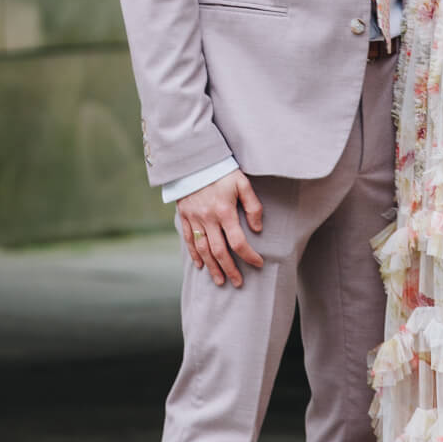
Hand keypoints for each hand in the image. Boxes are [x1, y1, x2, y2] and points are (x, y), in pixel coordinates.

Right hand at [177, 171, 263, 287]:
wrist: (193, 159)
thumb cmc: (222, 171)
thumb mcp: (242, 183)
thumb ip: (253, 206)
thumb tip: (258, 229)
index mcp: (225, 211)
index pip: (238, 241)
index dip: (249, 256)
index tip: (258, 263)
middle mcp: (208, 218)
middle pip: (219, 251)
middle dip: (230, 269)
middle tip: (238, 282)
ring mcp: (194, 219)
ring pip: (203, 250)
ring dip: (212, 267)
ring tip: (220, 280)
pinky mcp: (184, 216)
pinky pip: (188, 240)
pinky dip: (194, 255)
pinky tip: (201, 265)